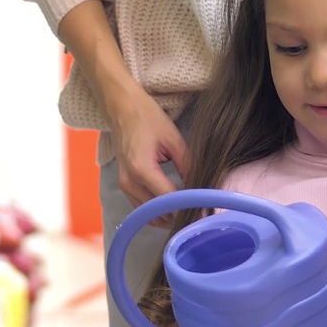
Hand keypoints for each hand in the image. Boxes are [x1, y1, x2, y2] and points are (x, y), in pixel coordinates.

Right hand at [106, 89, 188, 220]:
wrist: (122, 109)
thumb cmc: (147, 118)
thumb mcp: (173, 139)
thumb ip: (187, 165)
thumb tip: (201, 187)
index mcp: (142, 168)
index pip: (168, 198)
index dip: (187, 207)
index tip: (204, 212)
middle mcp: (130, 182)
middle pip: (158, 211)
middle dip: (179, 215)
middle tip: (200, 214)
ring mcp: (124, 186)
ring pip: (148, 214)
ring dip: (168, 217)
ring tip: (188, 213)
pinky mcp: (124, 186)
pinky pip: (141, 208)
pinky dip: (157, 213)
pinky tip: (172, 209)